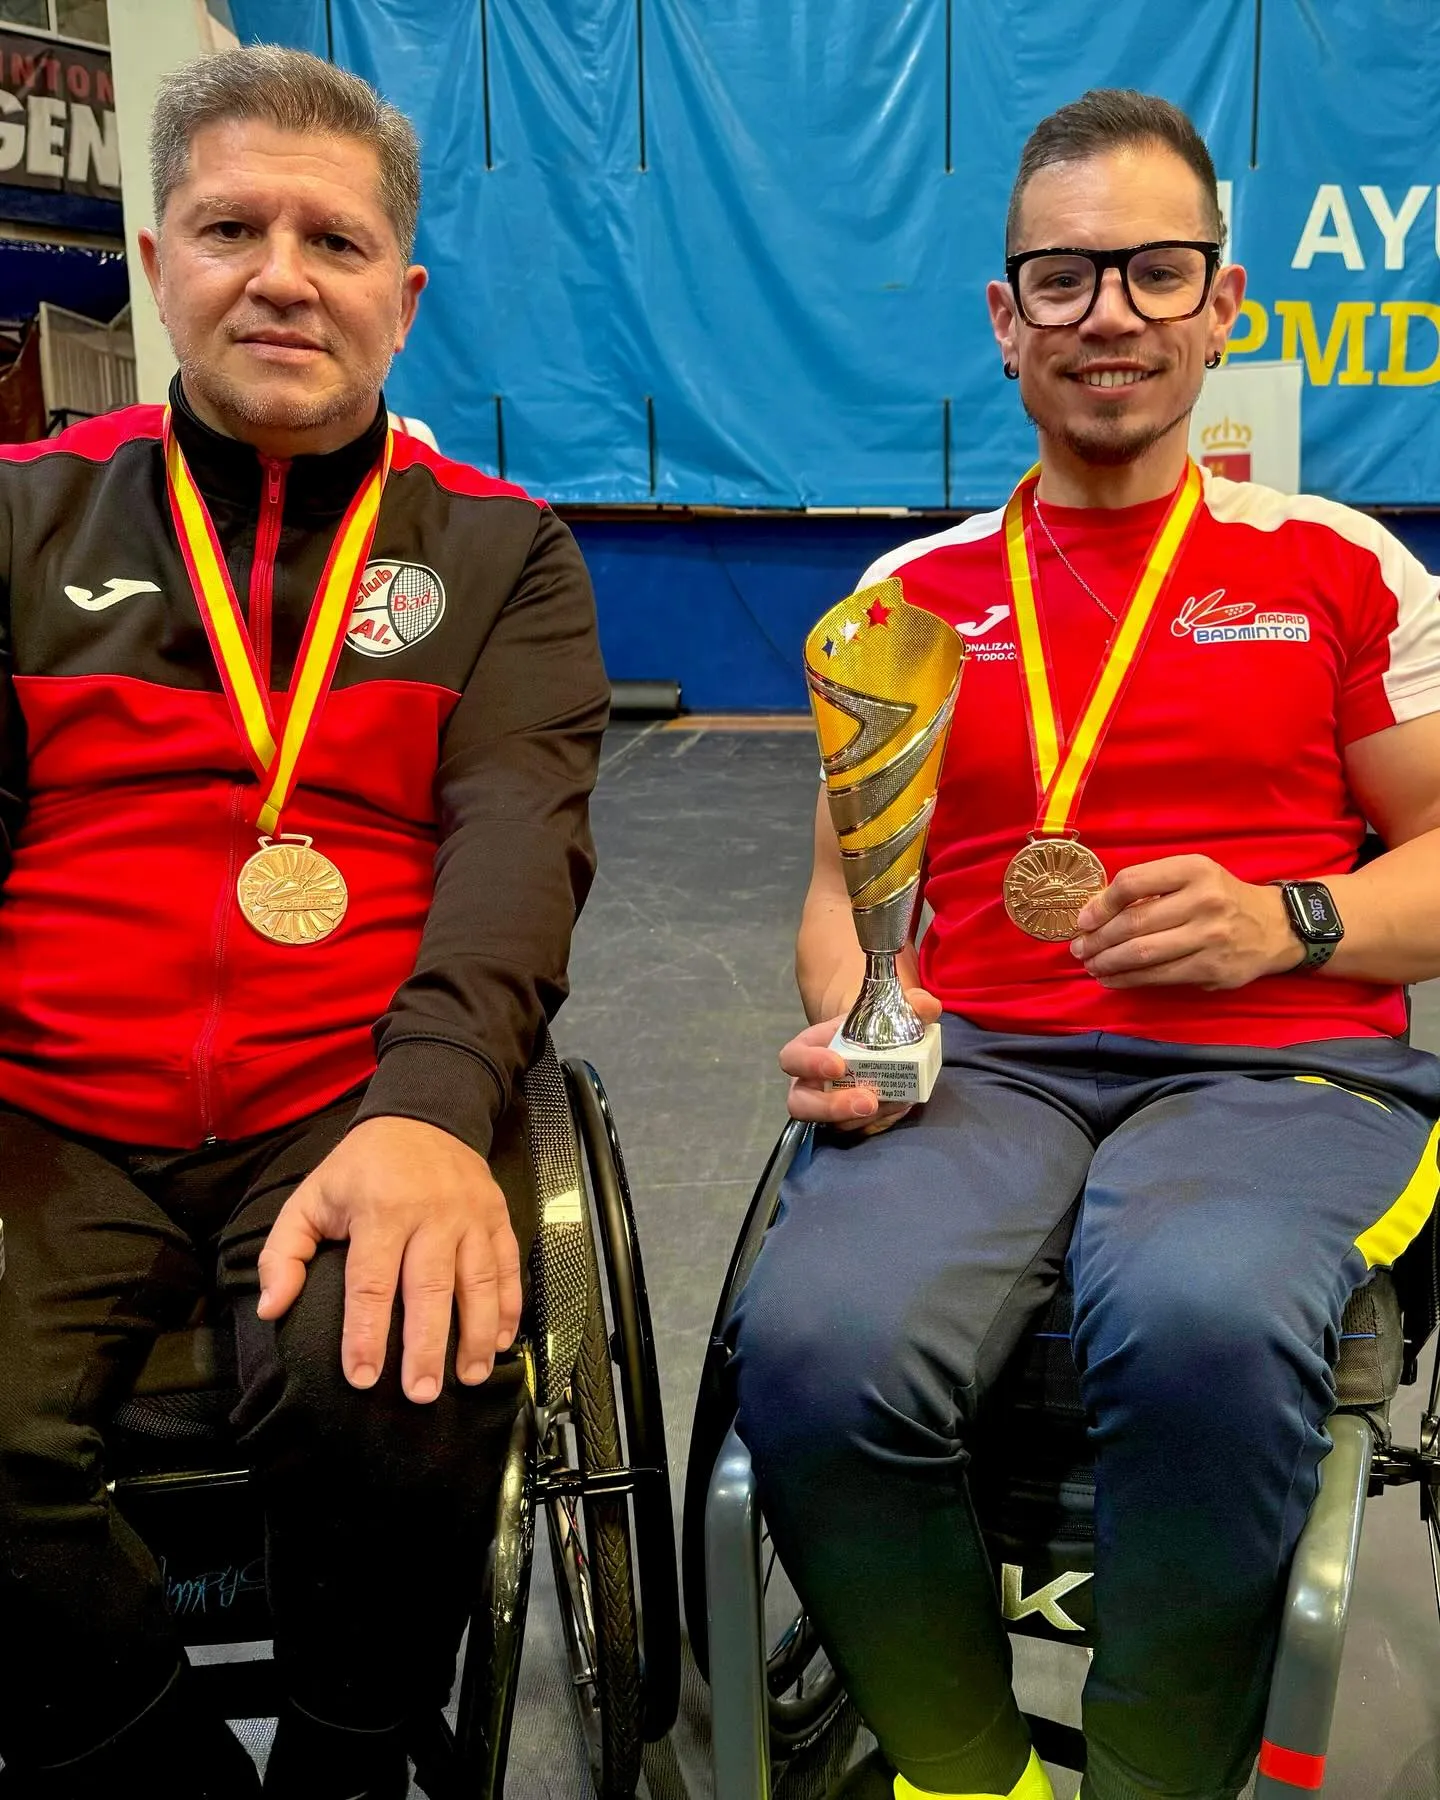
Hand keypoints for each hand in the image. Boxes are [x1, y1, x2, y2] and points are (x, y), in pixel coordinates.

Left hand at [256, 1116, 521, 1403]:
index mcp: (381, 1210)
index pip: (372, 1283)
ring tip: (469, 1378)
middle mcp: (431, 1214)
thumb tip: (272, 1308)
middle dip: (426, 1347)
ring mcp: (471, 1215)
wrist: (424, 1115)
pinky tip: (500, 1340)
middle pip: (429, 1289)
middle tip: (421, 1394)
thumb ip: (286, 1252)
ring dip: (475, 1335)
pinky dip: (507, 1305)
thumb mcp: (311, 1197)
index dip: (366, 1334)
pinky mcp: (498, 1215)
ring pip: (477, 1282)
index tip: (363, 1378)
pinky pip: (507, 1265)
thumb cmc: (361, 1167)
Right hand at [780, 987, 942, 1135]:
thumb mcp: (888, 1009)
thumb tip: (927, 1007)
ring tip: (895, 1102)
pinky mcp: (850, 1123)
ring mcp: (828, 1108)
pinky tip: (901, 1105)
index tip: (838, 1065)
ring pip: (833, 1124)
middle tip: (868, 1101)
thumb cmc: (872, 1025)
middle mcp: (811, 1083)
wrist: (879, 1046)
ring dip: (864, 1118)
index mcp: (809, 1049)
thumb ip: (909, 1005)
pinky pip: (859, 1132)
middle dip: (832, 1107)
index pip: (792, 1059)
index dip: (809, 1064)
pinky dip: (881, 1122)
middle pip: (801, 1105)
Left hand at [1071, 855, 1302, 989]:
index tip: (1083, 920)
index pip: (1132, 883)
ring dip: (1107, 962)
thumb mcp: (1192, 876)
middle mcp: (1203, 901)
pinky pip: (1159, 977)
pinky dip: (1128, 979)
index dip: (1100, 904)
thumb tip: (1096, 911)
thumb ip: (1150, 887)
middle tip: (1079, 948)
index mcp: (1193, 869)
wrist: (1275, 927)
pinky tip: (1112, 978)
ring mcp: (1210, 937)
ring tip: (1091, 965)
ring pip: (1142, 954)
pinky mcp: (1212, 969)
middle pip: (1133, 923)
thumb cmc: (1221, 898)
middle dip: (1097, 939)